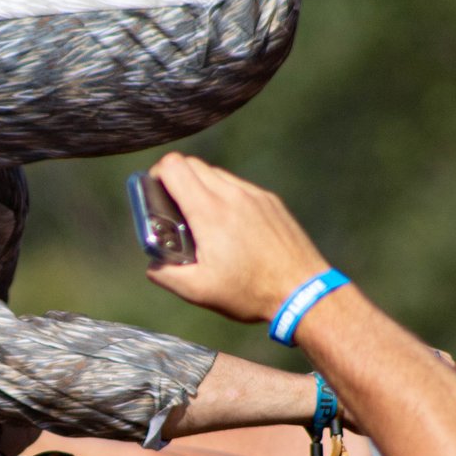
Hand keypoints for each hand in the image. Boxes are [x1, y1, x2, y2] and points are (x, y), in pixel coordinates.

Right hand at [141, 153, 335, 326]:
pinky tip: (230, 225)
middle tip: (172, 207)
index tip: (154, 192)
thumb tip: (152, 265)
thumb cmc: (250, 292)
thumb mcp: (199, 292)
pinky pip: (239, 186)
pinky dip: (225, 196)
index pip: (174, 166)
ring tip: (201, 219)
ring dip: (201, 187)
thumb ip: (166, 275)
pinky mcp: (271, 201)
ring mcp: (254, 195)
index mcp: (209, 212)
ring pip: (216, 174)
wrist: (302, 291)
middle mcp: (231, 195)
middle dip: (175, 179)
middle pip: (192, 164)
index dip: (157, 174)